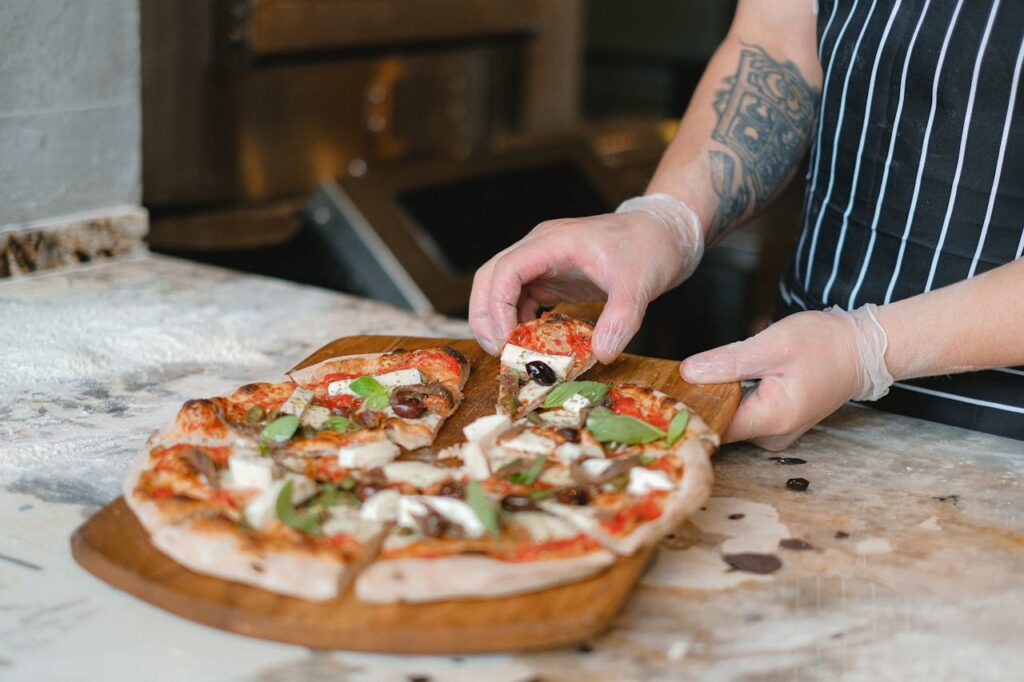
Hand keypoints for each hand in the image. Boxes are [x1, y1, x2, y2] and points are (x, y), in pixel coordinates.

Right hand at [470, 195, 702, 362]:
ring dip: (497, 319)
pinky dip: (519, 320)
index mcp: (552, 242)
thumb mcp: (639, 285)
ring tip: (510, 353)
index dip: (498, 307)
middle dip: (486, 315)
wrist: (664, 234)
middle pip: (490, 276)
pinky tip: (532, 342)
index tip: (507, 341)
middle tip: (497, 352)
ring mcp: (543, 261)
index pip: (506, 270)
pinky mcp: (552, 275)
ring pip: (500, 287)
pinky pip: (522, 297)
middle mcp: (540, 248)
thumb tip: (602, 355)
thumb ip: (621, 320)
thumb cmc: (650, 248)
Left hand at [679, 307, 891, 449]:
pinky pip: (742, 415)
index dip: (686, 412)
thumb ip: (728, 361)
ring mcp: (775, 433)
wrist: (863, 349)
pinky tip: (711, 382)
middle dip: (694, 405)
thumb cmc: (824, 343)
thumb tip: (687, 373)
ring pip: (729, 420)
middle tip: (664, 382)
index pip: (714, 428)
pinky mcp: (776, 423)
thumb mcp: (773, 345)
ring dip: (710, 401)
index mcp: (771, 419)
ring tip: (682, 380)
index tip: (661, 396)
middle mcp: (772, 436)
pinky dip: (727, 399)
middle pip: (719, 426)